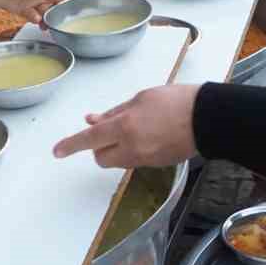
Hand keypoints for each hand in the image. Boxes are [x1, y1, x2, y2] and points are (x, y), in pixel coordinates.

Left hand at [0, 0, 79, 22]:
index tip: (85, 7)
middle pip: (58, 5)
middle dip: (61, 13)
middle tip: (64, 21)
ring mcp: (34, 2)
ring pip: (47, 14)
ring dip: (49, 20)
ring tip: (51, 25)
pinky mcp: (24, 10)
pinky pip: (34, 18)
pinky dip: (36, 21)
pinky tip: (37, 21)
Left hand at [53, 84, 200, 168]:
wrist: (208, 119)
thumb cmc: (176, 101)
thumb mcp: (141, 98)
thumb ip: (114, 112)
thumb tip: (93, 120)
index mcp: (124, 127)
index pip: (89, 140)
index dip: (71, 145)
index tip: (57, 152)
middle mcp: (131, 148)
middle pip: (101, 157)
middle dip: (99, 146)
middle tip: (109, 129)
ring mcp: (144, 160)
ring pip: (118, 160)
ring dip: (117, 148)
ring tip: (136, 127)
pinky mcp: (156, 165)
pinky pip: (135, 160)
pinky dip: (134, 150)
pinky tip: (149, 134)